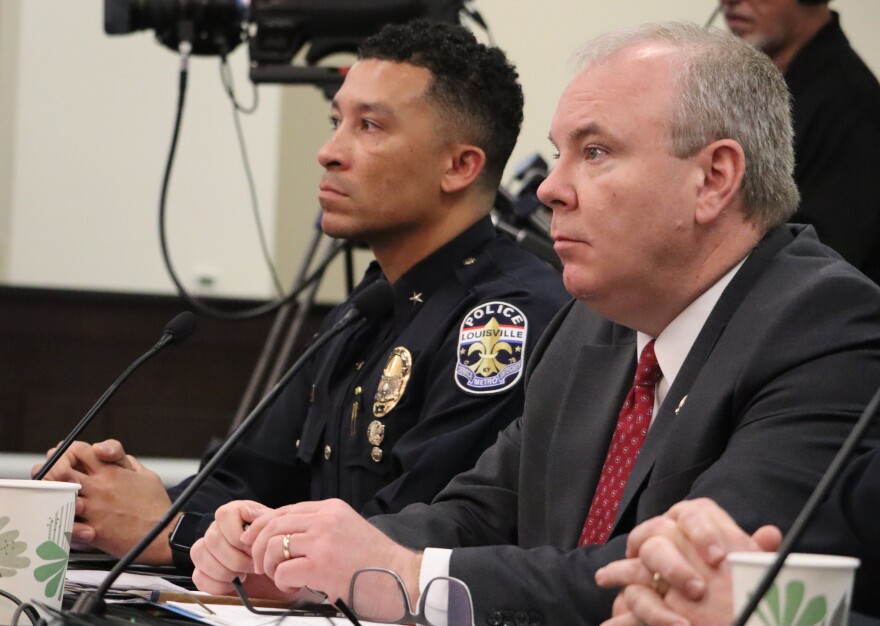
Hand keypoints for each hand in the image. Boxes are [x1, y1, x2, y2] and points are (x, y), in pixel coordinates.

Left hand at [33, 439, 174, 562]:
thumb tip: (104, 451)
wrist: (163, 534)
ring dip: (53, 495)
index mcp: (111, 471)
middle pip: (60, 469)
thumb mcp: (145, 474)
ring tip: (56, 499)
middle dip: (52, 470)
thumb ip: (123, 460)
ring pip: (58, 495)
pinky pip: (66, 523)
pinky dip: (61, 521)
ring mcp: (94, 509)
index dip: (67, 451)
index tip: (68, 459)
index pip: (78, 450)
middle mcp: (99, 487)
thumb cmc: (155, 505)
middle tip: (55, 478)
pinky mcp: (92, 530)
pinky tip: (65, 520)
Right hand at [190, 500, 281, 597]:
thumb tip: (248, 520)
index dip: (238, 536)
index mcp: (233, 512)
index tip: (253, 548)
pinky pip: (198, 577)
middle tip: (252, 566)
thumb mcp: (274, 528)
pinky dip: (216, 585)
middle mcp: (216, 528)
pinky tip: (232, 585)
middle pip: (212, 540)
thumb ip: (265, 520)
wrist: (272, 566)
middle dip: (235, 559)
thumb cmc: (272, 544)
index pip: (223, 516)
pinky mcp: (203, 570)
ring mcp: (206, 549)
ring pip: (199, 555)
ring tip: (242, 575)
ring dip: (224, 571)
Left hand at [242, 499, 422, 603]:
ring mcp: (322, 541)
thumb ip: (322, 527)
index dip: (263, 526)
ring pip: (273, 546)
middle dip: (257, 546)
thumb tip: (288, 537)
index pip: (285, 510)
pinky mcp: (321, 566)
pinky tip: (294, 586)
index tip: (254, 541)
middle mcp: (325, 519)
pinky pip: (282, 571)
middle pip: (273, 525)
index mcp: (332, 508)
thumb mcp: (349, 530)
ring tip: (279, 577)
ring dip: (269, 565)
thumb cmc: (378, 562)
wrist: (403, 578)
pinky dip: (282, 582)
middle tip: (260, 564)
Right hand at [595, 498, 781, 625]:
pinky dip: (655, 613)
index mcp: (694, 525)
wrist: (714, 619)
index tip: (719, 559)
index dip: (703, 531)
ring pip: (646, 555)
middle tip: (699, 590)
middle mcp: (667, 536)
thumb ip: (755, 555)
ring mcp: (645, 562)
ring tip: (688, 610)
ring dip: (667, 577)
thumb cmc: (726, 593)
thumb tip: (771, 534)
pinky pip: (636, 596)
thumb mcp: (744, 574)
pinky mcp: (636, 591)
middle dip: (678, 561)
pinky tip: (677, 625)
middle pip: (660, 529)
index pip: (694, 512)